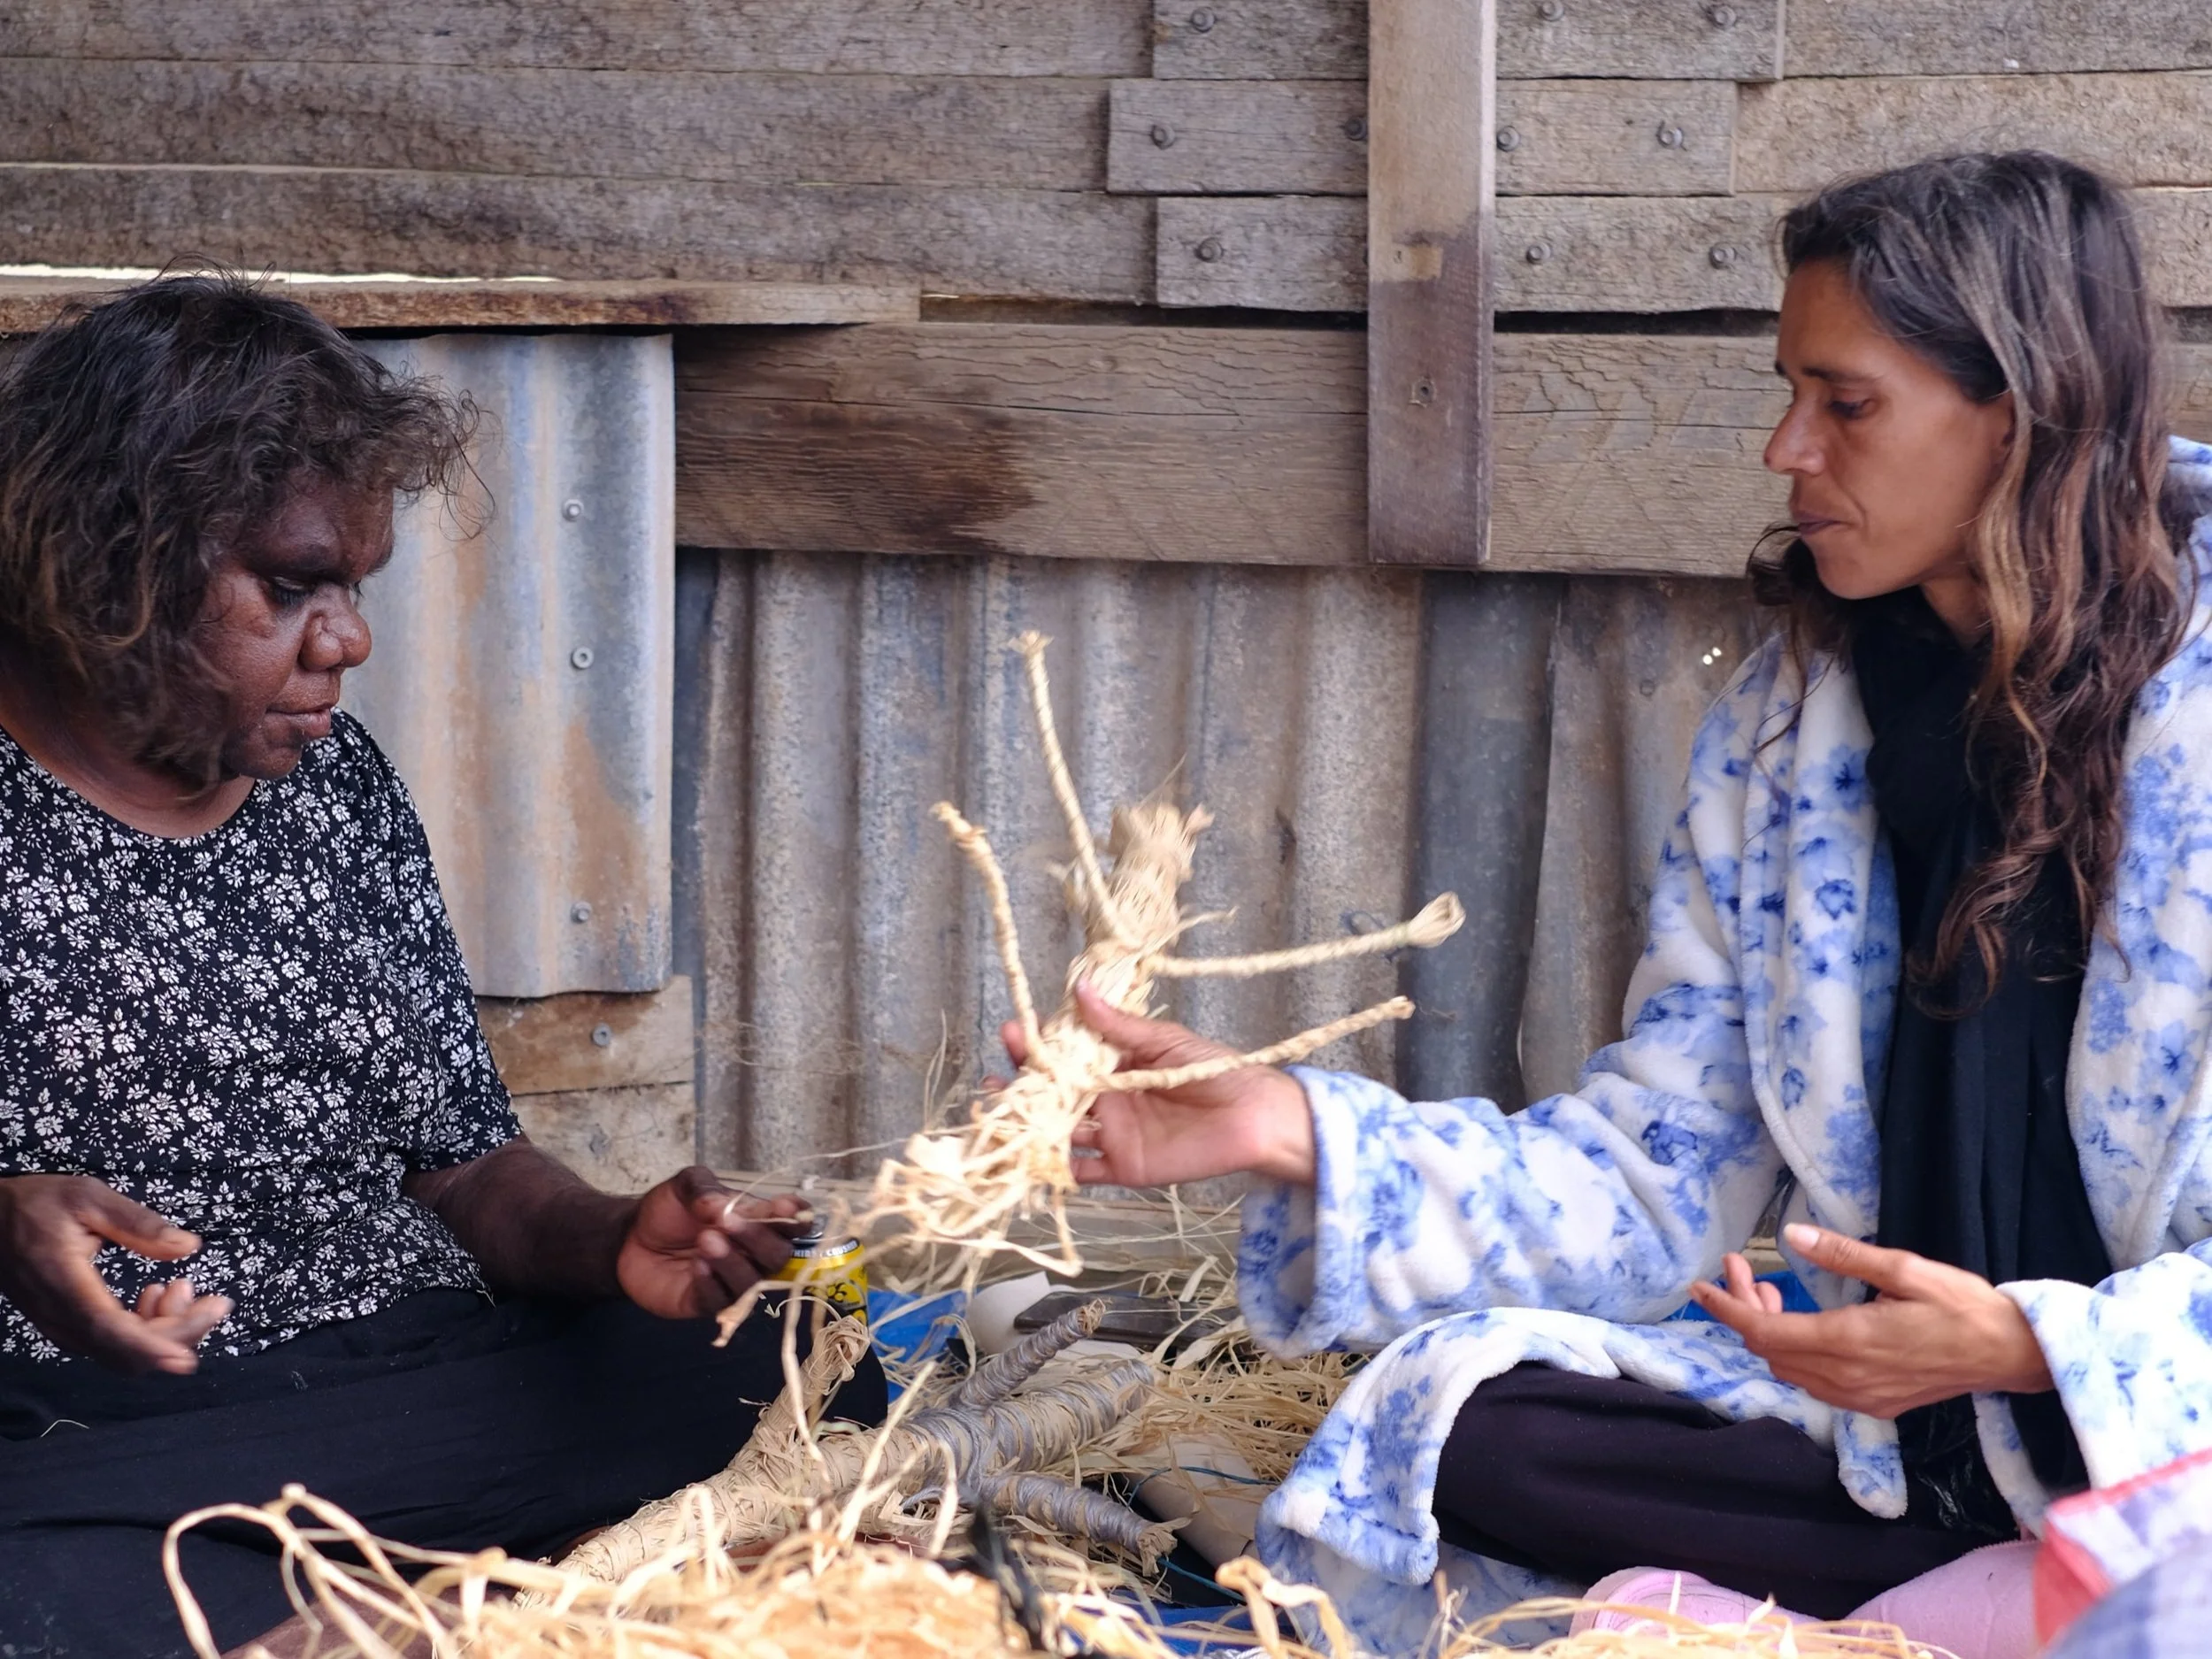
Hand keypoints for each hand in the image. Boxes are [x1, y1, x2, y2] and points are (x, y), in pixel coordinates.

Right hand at [0, 1175, 232, 1373]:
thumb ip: (139, 1224)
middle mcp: (61, 1316)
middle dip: (179, 1333)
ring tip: (181, 1288)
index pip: (108, 1329)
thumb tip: (188, 1247)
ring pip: (122, 1354)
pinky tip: (157, 1295)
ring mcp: (63, 1327)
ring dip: (165, 1332)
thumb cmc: (36, 1205)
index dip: (149, 1348)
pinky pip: (113, 1345)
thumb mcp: (88, 1198)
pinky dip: (146, 1330)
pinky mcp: (69, 1327)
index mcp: (63, 1282)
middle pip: (124, 1351)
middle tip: (214, 1301)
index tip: (186, 1357)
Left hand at [616, 1166, 804, 1319]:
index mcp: (756, 1222)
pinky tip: (695, 1266)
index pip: (792, 1224)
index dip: (795, 1218)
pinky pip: (721, 1301)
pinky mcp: (707, 1303)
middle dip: (758, 1238)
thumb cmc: (666, 1211)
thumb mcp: (685, 1186)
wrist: (628, 1240)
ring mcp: (731, 1281)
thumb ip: (706, 1191)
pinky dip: (711, 1282)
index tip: (783, 1207)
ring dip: (732, 1261)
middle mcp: (751, 1254)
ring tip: (705, 1241)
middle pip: (778, 1256)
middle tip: (726, 1222)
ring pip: (752, 1282)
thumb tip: (725, 1207)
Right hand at [1001, 981, 1316, 1187]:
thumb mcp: (1163, 1039)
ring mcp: (1113, 1134)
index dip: (1038, 1046)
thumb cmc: (1214, 1068)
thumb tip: (1079, 988)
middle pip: (1056, 1093)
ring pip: (1061, 1130)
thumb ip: (1118, 1025)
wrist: (1253, 1114)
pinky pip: (1083, 1171)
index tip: (1013, 1032)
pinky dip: (1056, 1167)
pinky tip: (1030, 1158)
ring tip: (1001, 1112)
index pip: (1067, 1054)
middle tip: (997, 1075)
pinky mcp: (1124, 1166)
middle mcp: (1107, 1099)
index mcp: (1115, 1063)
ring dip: (1032, 1124)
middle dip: (1025, 1085)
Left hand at [1686, 1223, 2053, 1416]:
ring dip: (1769, 1331)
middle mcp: (1846, 1378)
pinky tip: (1803, 1323)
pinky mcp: (1873, 1404)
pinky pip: (1814, 1383)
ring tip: (1771, 1289)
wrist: (2011, 1355)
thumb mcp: (1904, 1268)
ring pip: (1788, 1368)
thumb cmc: (1963, 1306)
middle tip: (1741, 1269)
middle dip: (1744, 1309)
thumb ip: (1843, 1255)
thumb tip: (1791, 1236)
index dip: (1725, 1308)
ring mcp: (1859, 1397)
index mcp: (1847, 1342)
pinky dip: (1794, 1352)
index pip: (1763, 1331)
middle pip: (1769, 1348)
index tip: (1699, 1286)